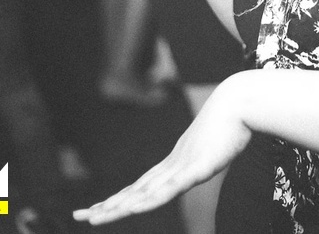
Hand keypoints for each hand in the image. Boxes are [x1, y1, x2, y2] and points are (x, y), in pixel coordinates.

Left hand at [73, 75, 251, 225]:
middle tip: (80, 216)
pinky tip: (135, 209)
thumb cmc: (230, 123)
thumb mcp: (211, 148)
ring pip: (145, 192)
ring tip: (96, 217)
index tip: (97, 208)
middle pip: (134, 191)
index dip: (118, 199)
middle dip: (108, 206)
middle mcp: (171, 165)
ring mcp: (182, 166)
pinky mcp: (197, 167)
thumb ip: (202, 158)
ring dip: (119, 206)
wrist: (239, 101)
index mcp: (174, 163)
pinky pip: (171, 188)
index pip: (140, 186)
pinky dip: (151, 200)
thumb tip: (200, 160)